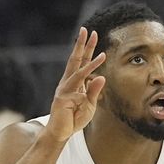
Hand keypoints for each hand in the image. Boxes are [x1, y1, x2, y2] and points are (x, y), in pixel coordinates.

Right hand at [44, 27, 105, 142]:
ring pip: (77, 65)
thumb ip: (94, 91)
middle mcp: (68, 82)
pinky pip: (79, 79)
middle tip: (87, 29)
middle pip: (76, 59)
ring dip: (85, 50)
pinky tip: (99, 59)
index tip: (92, 37)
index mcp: (74, 84)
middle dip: (82, 44)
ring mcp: (64, 87)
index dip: (87, 51)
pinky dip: (90, 68)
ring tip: (92, 36)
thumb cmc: (74, 120)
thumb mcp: (90, 105)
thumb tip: (101, 76)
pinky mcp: (63, 94)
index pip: (81, 64)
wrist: (62, 133)